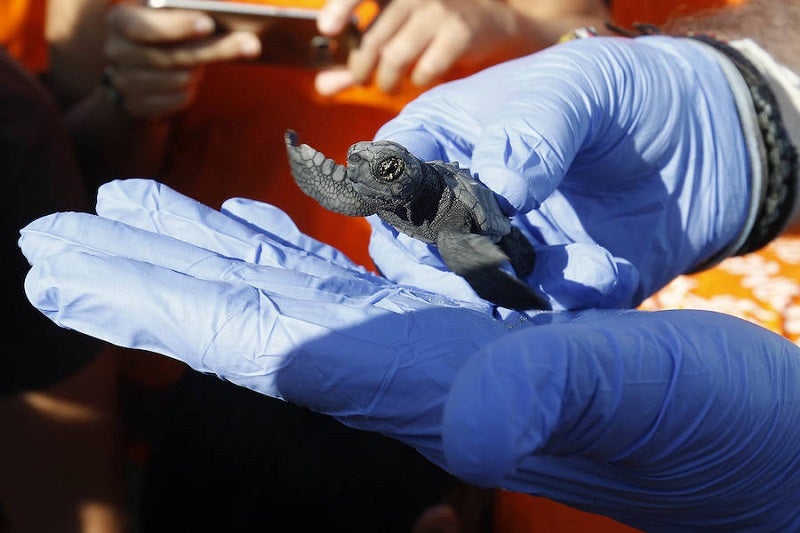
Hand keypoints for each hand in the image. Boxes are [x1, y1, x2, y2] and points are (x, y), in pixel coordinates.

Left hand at [19, 180, 799, 529]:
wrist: (752, 457)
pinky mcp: (458, 335)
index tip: (57, 262)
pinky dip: (285, 257)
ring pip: (280, 295)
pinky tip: (253, 239)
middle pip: (239, 316)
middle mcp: (399, 375)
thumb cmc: (716, 434)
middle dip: (142, 272)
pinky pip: (341, 288)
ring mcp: (422, 355)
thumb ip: (556, 392)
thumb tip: (469, 424)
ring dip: (199, 254)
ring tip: (129, 217)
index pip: (251, 338)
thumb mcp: (649, 395)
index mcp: (415, 383)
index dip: (149, 298)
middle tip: (49, 240)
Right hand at [103, 4, 261, 118]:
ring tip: (203, 63)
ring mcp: (125, 81)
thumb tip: (219, 15)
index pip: (148, 26)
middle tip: (251, 44)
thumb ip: (185, 11)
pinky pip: (178, 99)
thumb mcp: (164, 14)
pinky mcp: (137, 106)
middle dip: (216, 49)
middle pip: (174, 56)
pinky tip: (190, 82)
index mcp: (121, 20)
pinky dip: (189, 91)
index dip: (178, 26)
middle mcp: (117, 51)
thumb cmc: (160, 34)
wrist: (134, 74)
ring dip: (197, 72)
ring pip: (180, 79)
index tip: (209, 24)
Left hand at [314, 0, 606, 94]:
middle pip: (372, 39)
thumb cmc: (438, 27)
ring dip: (386, 80)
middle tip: (361, 79)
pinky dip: (418, 81)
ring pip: (395, 56)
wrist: (499, 22)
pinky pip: (426, 68)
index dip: (342, 6)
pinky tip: (421, 79)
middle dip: (360, 67)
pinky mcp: (460, 32)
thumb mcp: (397, 32)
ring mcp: (440, 10)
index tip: (326, 29)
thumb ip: (359, 56)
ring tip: (387, 85)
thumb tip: (322, 86)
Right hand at [371, 35, 753, 309]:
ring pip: (468, 297)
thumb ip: (534, 128)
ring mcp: (505, 250)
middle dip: (442, 275)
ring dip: (508, 297)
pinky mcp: (551, 287)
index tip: (438, 231)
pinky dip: (570, 302)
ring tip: (570, 271)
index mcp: (445, 141)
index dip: (399, 212)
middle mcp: (462, 204)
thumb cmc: (624, 91)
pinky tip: (606, 268)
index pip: (390, 185)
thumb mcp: (578, 86)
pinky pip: (542, 314)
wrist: (708, 134)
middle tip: (487, 279)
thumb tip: (498, 193)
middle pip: (412, 256)